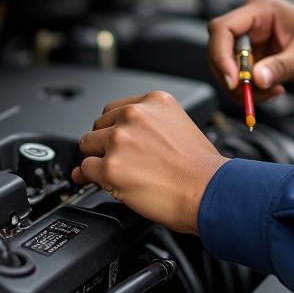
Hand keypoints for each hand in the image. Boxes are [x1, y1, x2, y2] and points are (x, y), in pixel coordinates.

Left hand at [71, 90, 226, 234]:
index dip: (115, 128)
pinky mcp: (110, 167)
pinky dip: (90, 179)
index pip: (115, 109)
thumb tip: (123, 139)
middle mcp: (135, 115)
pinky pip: (84, 170)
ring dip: (97, 159)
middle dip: (105, 143)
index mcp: (154, 102)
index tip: (119, 140)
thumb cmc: (201, 167)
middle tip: (120, 159)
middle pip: (98, 126)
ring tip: (114, 172)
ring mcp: (120, 140)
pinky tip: (103, 183)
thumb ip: (151, 125)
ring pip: (87, 146)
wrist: (208, 190)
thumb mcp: (180, 126)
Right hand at [208, 0, 293, 102]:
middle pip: (219, 49)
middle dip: (233, 77)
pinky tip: (271, 90)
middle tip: (252, 95)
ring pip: (226, 66)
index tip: (234, 81)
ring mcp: (249, 37)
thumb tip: (257, 79)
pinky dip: (250, 89)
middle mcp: (250, 20)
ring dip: (243, 87)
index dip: (221, 55)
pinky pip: (238, 74)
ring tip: (272, 92)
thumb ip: (281, 67)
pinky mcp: (251, 53)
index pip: (223, 28)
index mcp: (261, 9)